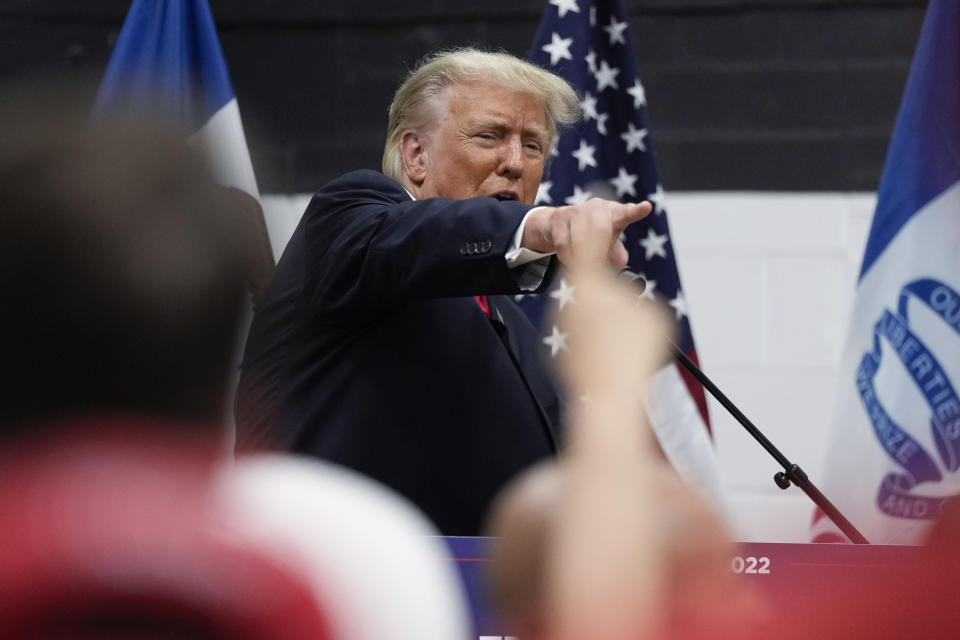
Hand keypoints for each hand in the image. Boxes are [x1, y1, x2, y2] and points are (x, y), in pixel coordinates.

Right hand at [521, 199, 651, 267]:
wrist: (558, 223)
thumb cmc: (589, 231)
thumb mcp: (607, 241)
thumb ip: (616, 251)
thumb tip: (622, 263)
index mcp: (614, 213)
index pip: (628, 212)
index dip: (637, 211)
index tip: (647, 207)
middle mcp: (597, 207)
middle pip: (601, 230)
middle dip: (599, 252)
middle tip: (596, 268)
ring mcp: (577, 210)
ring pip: (580, 239)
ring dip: (580, 258)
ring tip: (581, 265)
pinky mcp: (560, 218)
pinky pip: (564, 244)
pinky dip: (567, 257)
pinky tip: (569, 258)